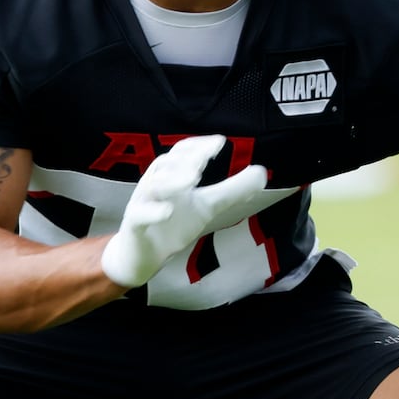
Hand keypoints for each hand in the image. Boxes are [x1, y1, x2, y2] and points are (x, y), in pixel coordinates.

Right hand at [101, 135, 267, 288]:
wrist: (144, 257)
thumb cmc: (173, 224)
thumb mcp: (207, 206)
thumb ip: (233, 190)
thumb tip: (263, 172)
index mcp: (173, 176)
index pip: (183, 153)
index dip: (199, 146)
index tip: (221, 142)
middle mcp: (156, 184)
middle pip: (166, 164)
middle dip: (186, 159)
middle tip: (205, 158)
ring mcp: (143, 203)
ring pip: (153, 185)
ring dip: (172, 180)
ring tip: (194, 177)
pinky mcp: (135, 225)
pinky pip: (140, 214)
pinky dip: (153, 211)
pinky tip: (168, 211)